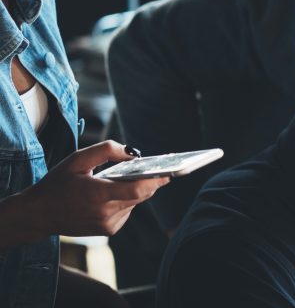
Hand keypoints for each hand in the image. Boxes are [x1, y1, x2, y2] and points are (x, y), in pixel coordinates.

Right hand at [23, 141, 169, 236]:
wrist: (39, 214)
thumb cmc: (57, 184)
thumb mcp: (77, 160)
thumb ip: (106, 150)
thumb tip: (133, 153)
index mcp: (98, 195)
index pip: (137, 190)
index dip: (156, 181)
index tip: (169, 171)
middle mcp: (106, 213)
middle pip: (141, 195)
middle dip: (148, 181)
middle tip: (153, 168)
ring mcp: (108, 225)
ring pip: (135, 203)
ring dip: (133, 191)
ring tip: (117, 181)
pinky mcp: (109, 231)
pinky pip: (127, 211)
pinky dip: (125, 200)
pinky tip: (109, 195)